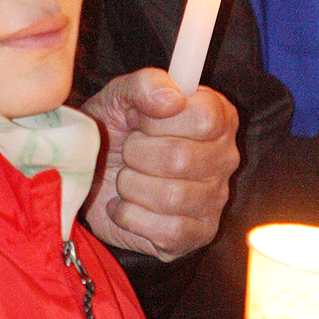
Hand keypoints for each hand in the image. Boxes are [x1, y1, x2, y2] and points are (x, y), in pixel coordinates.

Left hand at [82, 69, 239, 261]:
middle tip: (128, 151)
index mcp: (217, 117)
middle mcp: (225, 158)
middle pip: (180, 158)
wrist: (93, 173)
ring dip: (131, 185)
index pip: (204, 117)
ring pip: (171, 197)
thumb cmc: (116, 130)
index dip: (159, 120)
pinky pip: (165, 231)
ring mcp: (215, 199)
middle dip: (136, 154)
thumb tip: (172, 99)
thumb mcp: (122, 96)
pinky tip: (125, 205)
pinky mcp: (198, 234)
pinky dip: (130, 216)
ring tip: (126, 178)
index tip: (140, 120)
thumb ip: (146, 84)